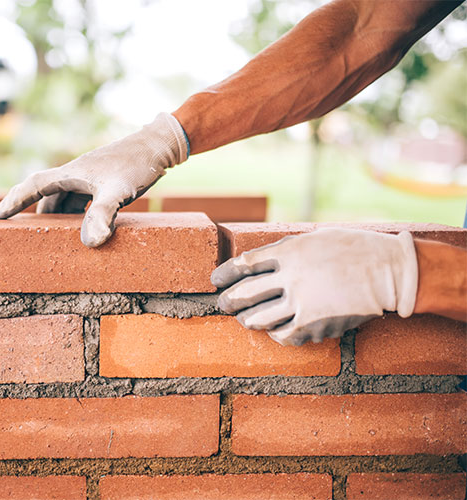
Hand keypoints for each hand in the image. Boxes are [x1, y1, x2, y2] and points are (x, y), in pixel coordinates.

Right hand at [0, 113, 187, 246]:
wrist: (159, 146)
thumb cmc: (137, 165)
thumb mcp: (118, 191)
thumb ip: (102, 214)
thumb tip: (91, 242)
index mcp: (72, 173)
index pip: (34, 185)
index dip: (16, 200)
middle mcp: (78, 173)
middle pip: (49, 194)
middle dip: (39, 214)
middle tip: (31, 234)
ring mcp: (92, 176)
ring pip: (66, 197)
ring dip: (60, 214)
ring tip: (59, 234)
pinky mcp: (106, 179)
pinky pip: (83, 197)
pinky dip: (79, 211)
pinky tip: (88, 223)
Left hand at [211, 228, 417, 345]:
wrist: (388, 272)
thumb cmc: (353, 249)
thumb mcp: (315, 238)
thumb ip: (286, 249)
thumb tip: (261, 261)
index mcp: (289, 251)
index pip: (244, 263)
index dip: (225, 273)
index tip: (215, 280)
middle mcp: (291, 277)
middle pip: (245, 293)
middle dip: (227, 301)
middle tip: (221, 304)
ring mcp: (302, 303)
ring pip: (258, 319)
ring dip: (246, 320)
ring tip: (244, 319)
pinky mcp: (314, 325)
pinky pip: (283, 335)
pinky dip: (274, 334)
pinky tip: (274, 331)